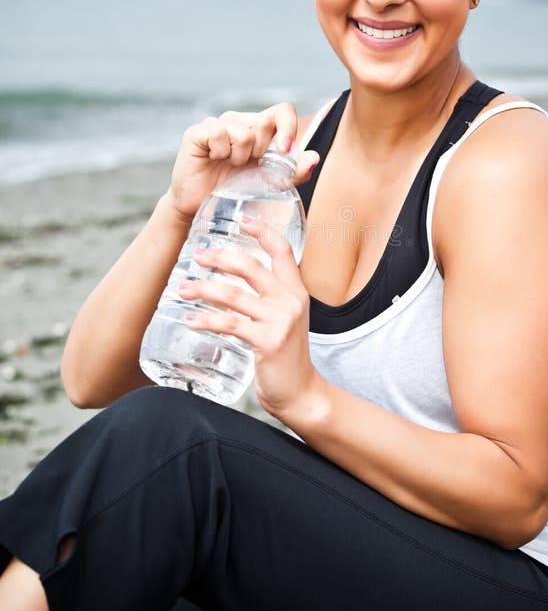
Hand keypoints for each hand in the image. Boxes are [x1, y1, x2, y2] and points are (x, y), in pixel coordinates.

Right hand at [165, 103, 318, 222]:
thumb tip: (314, 158)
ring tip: (228, 166)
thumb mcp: (271, 185)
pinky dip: (220, 152)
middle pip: (264, 123)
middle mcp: (239, 121)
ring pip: (243, 132)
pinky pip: (218, 133)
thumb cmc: (236, 192)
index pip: (282, 111)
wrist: (202, 208)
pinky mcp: (197, 132)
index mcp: (259, 129)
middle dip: (260, 152)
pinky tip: (214, 160)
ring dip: (239, 157)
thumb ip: (295, 172)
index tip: (283, 151)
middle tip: (246, 165)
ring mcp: (217, 124)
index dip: (287, 127)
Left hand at [177, 216, 323, 419]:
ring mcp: (280, 321)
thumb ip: (269, 300)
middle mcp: (291, 301)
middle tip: (197, 256)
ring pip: (234, 295)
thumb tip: (236, 282)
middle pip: (251, 267)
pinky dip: (206, 320)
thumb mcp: (286, 320)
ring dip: (203, 289)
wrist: (300, 393)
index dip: (262, 231)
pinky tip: (190, 319)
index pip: (283, 250)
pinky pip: (230, 324)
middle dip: (220, 258)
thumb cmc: (286, 357)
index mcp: (297, 291)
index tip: (242, 218)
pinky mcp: (268, 341)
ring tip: (182, 290)